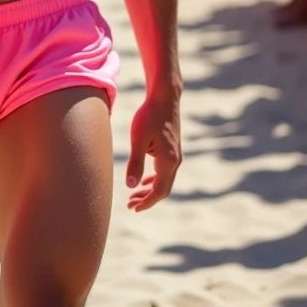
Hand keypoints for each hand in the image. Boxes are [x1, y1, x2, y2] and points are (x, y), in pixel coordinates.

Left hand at [126, 89, 181, 210]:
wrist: (164, 98)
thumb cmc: (149, 116)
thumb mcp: (138, 139)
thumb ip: (135, 163)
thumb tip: (130, 186)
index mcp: (168, 161)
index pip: (158, 191)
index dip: (146, 202)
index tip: (133, 208)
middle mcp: (175, 161)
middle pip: (163, 189)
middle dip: (147, 199)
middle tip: (130, 205)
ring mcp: (175, 156)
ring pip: (164, 181)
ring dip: (150, 190)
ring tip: (134, 196)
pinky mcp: (173, 149)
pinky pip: (165, 172)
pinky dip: (155, 179)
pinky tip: (144, 180)